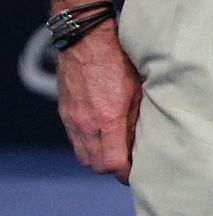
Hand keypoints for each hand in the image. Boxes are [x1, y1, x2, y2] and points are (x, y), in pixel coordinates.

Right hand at [56, 27, 140, 183]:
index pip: (113, 163)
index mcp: (109, 118)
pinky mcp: (65, 114)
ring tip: (116, 151)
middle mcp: (87, 124)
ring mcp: (73, 120)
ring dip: (99, 159)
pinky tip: (102, 136)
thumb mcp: (139, 88)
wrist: (88, 41)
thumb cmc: (121, 60)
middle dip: (113, 169)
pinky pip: (75, 141)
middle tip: (129, 164)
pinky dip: (88, 145)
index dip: (126, 173)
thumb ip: (139, 117)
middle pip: (96, 165)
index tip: (137, 173)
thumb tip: (144, 141)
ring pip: (83, 156)